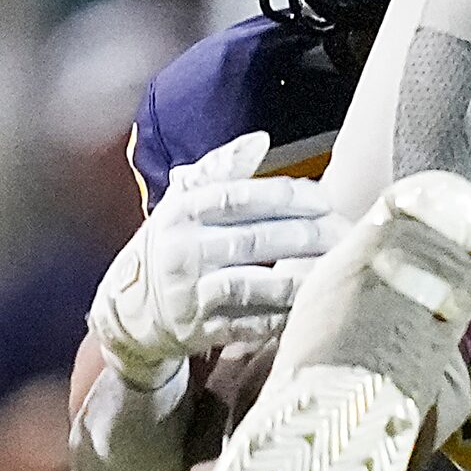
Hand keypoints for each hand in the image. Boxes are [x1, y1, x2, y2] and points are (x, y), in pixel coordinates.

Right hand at [89, 131, 349, 387]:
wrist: (127, 309)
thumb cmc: (171, 245)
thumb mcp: (183, 202)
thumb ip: (221, 169)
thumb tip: (261, 139)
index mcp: (181, 212)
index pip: (240, 197)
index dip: (285, 196)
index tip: (323, 199)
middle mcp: (182, 251)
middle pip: (254, 240)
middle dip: (306, 236)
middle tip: (343, 234)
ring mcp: (189, 294)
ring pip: (253, 284)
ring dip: (297, 278)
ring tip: (334, 270)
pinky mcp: (198, 331)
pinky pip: (247, 324)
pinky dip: (279, 317)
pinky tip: (309, 307)